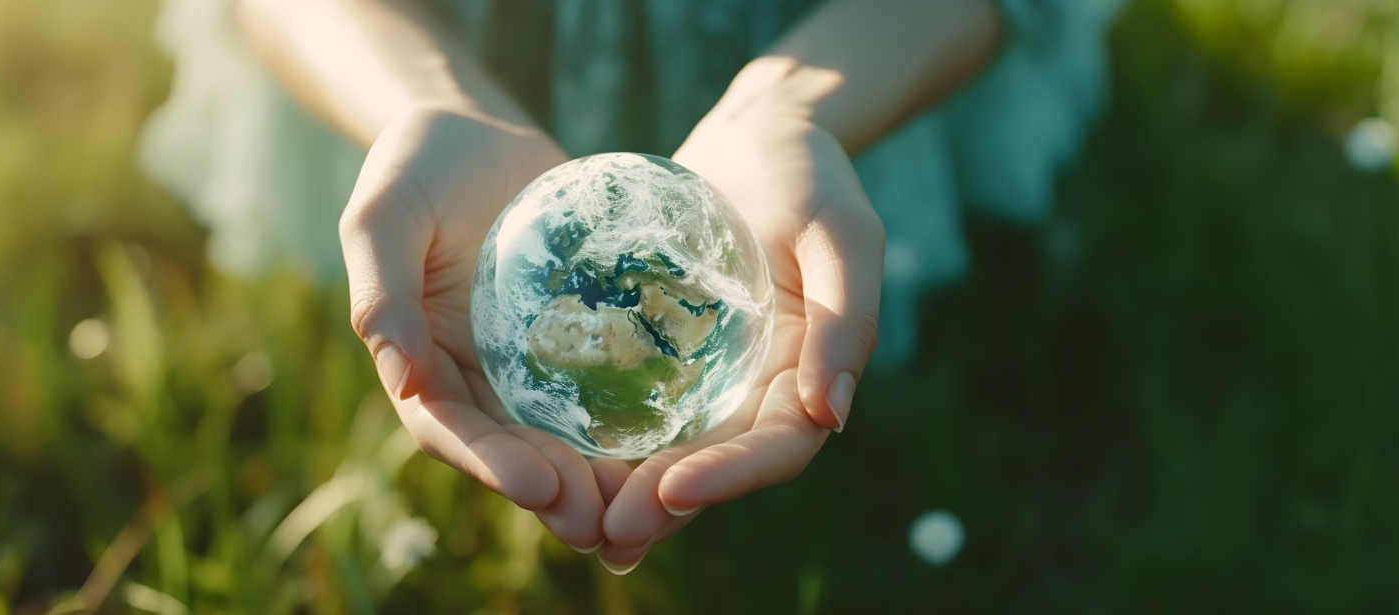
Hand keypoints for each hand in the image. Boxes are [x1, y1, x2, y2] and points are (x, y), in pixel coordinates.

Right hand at [341, 106, 629, 550]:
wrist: (474, 130)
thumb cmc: (415, 166)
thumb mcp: (384, 214)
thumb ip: (382, 288)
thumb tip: (398, 375)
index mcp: (419, 364)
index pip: (450, 431)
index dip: (493, 466)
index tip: (539, 488)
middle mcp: (474, 378)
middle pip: (513, 451)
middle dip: (558, 494)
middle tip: (605, 524)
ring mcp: (527, 365)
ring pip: (564, 436)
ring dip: (602, 478)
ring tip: (649, 508)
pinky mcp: (577, 340)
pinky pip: (607, 388)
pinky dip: (637, 421)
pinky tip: (686, 441)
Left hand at [594, 58, 884, 571]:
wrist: (760, 129)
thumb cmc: (810, 171)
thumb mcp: (841, 231)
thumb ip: (844, 318)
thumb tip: (832, 414)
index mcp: (810, 369)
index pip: (777, 443)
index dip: (730, 476)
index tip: (672, 491)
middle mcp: (760, 384)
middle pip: (716, 464)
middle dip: (664, 505)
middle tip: (610, 534)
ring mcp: (711, 372)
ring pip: (670, 449)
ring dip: (628, 493)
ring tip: (576, 526)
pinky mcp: (664, 350)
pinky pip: (634, 405)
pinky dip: (602, 442)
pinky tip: (554, 467)